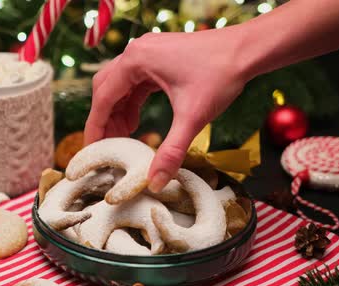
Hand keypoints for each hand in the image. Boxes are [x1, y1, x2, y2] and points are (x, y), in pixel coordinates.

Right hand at [85, 30, 249, 192]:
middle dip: (105, 120)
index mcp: (136, 60)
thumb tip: (155, 182)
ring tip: (123, 138)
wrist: (247, 50)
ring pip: (119, 86)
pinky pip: (134, 82)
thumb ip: (171, 151)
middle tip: (107, 146)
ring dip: (118, 112)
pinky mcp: (158, 57)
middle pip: (106, 90)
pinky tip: (136, 121)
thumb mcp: (192, 117)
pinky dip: (131, 103)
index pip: (103, 98)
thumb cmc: (221, 75)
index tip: (92, 150)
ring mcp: (147, 52)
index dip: (96, 127)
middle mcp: (136, 52)